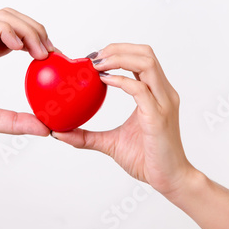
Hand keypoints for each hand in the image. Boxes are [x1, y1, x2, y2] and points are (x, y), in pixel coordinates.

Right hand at [0, 8, 52, 135]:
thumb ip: (14, 121)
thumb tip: (43, 128)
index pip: (12, 37)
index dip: (35, 43)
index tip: (51, 59)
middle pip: (12, 20)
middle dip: (36, 31)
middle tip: (52, 53)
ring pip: (3, 17)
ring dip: (28, 29)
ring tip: (41, 51)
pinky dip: (8, 31)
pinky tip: (20, 47)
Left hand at [52, 44, 193, 195]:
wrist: (169, 179)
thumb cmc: (146, 159)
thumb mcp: (110, 143)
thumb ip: (86, 136)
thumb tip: (59, 133)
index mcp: (155, 94)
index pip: (140, 59)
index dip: (117, 52)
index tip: (92, 60)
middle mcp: (163, 93)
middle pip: (145, 53)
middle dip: (117, 49)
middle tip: (92, 59)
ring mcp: (163, 103)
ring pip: (146, 63)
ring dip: (119, 58)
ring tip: (96, 65)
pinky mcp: (158, 116)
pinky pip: (140, 89)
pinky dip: (121, 81)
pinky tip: (103, 81)